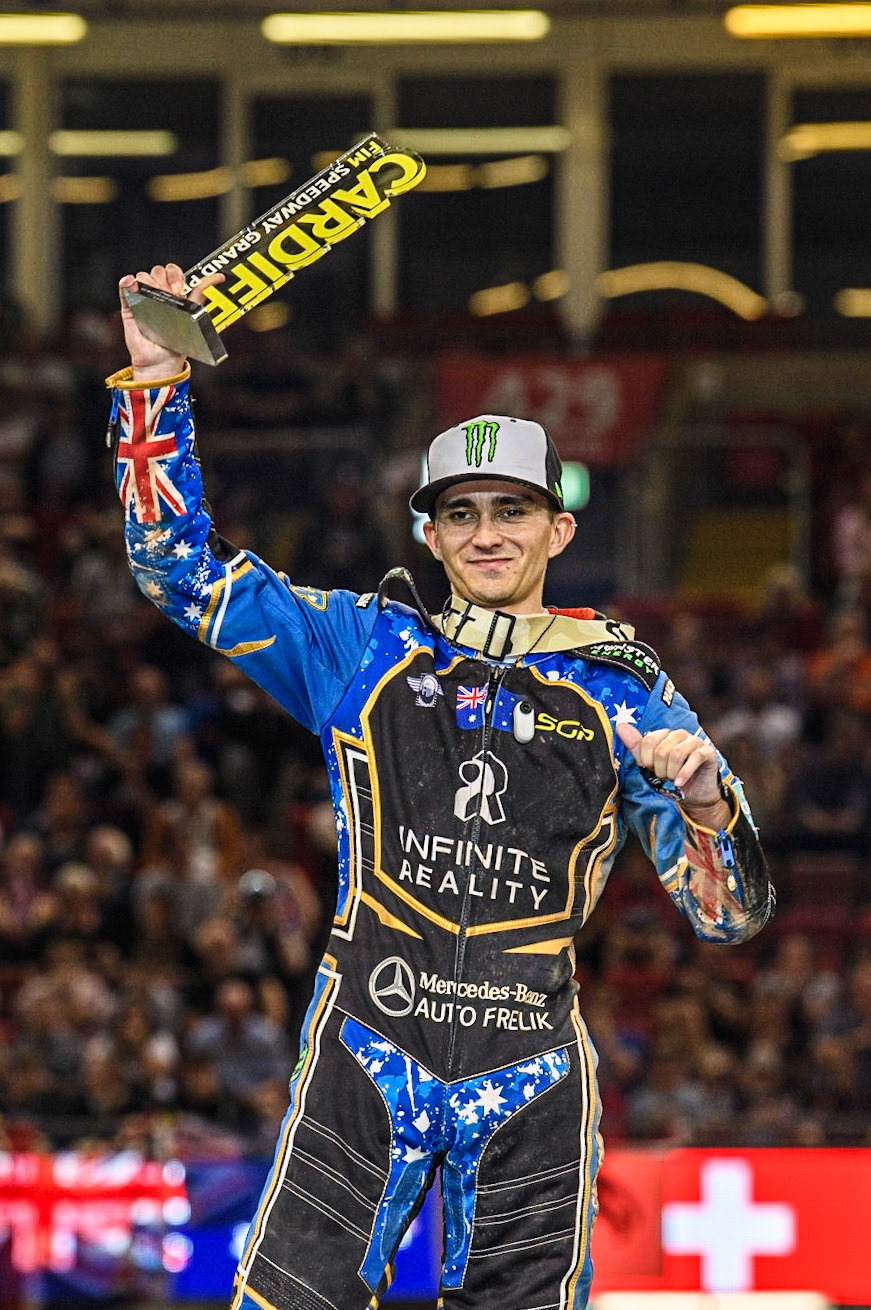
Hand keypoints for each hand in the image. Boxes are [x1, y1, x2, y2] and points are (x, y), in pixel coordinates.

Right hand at [117, 262, 224, 381]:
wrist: (162, 362)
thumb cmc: (176, 344)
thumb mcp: (193, 316)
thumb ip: (200, 296)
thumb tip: (218, 278)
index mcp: (172, 295)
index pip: (172, 272)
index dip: (175, 275)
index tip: (179, 289)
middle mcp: (157, 294)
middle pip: (157, 271)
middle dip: (165, 278)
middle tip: (171, 294)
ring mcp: (142, 299)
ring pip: (142, 277)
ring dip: (149, 282)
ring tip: (154, 299)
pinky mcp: (129, 308)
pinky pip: (124, 288)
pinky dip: (126, 282)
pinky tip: (129, 282)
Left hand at [617, 723, 727, 822]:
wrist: (693, 796)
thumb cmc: (670, 779)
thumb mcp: (650, 765)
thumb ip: (636, 747)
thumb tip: (620, 726)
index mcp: (663, 734)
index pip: (647, 741)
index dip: (646, 760)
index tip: (650, 770)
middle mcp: (679, 734)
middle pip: (660, 750)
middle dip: (659, 770)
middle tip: (664, 778)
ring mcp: (694, 741)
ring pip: (675, 754)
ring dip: (670, 773)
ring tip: (672, 780)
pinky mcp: (707, 752)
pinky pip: (694, 758)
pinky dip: (684, 774)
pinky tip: (679, 783)